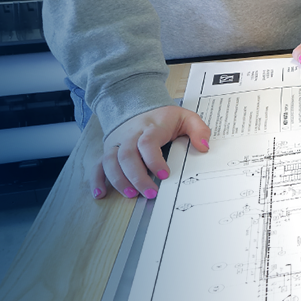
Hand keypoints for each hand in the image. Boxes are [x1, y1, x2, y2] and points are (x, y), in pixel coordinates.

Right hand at [92, 105, 211, 199]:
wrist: (137, 105)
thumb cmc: (163, 118)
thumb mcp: (186, 117)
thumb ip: (198, 130)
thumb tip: (203, 147)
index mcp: (151, 126)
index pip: (147, 142)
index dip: (154, 160)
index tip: (164, 175)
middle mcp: (130, 135)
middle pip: (127, 155)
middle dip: (137, 176)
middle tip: (150, 193)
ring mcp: (117, 143)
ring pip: (110, 161)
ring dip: (118, 180)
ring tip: (131, 195)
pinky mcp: (108, 150)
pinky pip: (97, 165)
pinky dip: (97, 180)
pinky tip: (100, 193)